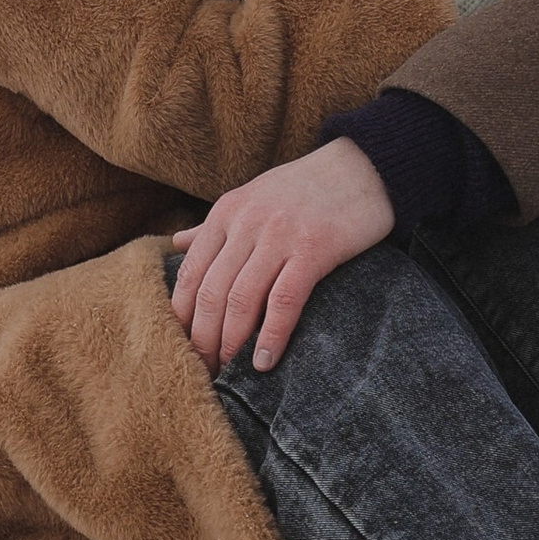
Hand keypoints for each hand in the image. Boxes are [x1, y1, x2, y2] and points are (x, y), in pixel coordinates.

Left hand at [170, 139, 395, 373]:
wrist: (363, 168)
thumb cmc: (305, 188)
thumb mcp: (252, 197)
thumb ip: (213, 225)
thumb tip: (176, 244)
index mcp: (226, 211)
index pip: (189, 274)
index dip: (182, 317)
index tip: (181, 347)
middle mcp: (247, 223)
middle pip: (211, 293)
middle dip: (202, 339)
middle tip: (203, 371)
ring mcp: (280, 236)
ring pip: (241, 300)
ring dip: (230, 344)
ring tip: (228, 371)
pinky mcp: (314, 249)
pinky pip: (284, 301)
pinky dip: (271, 336)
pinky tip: (264, 362)